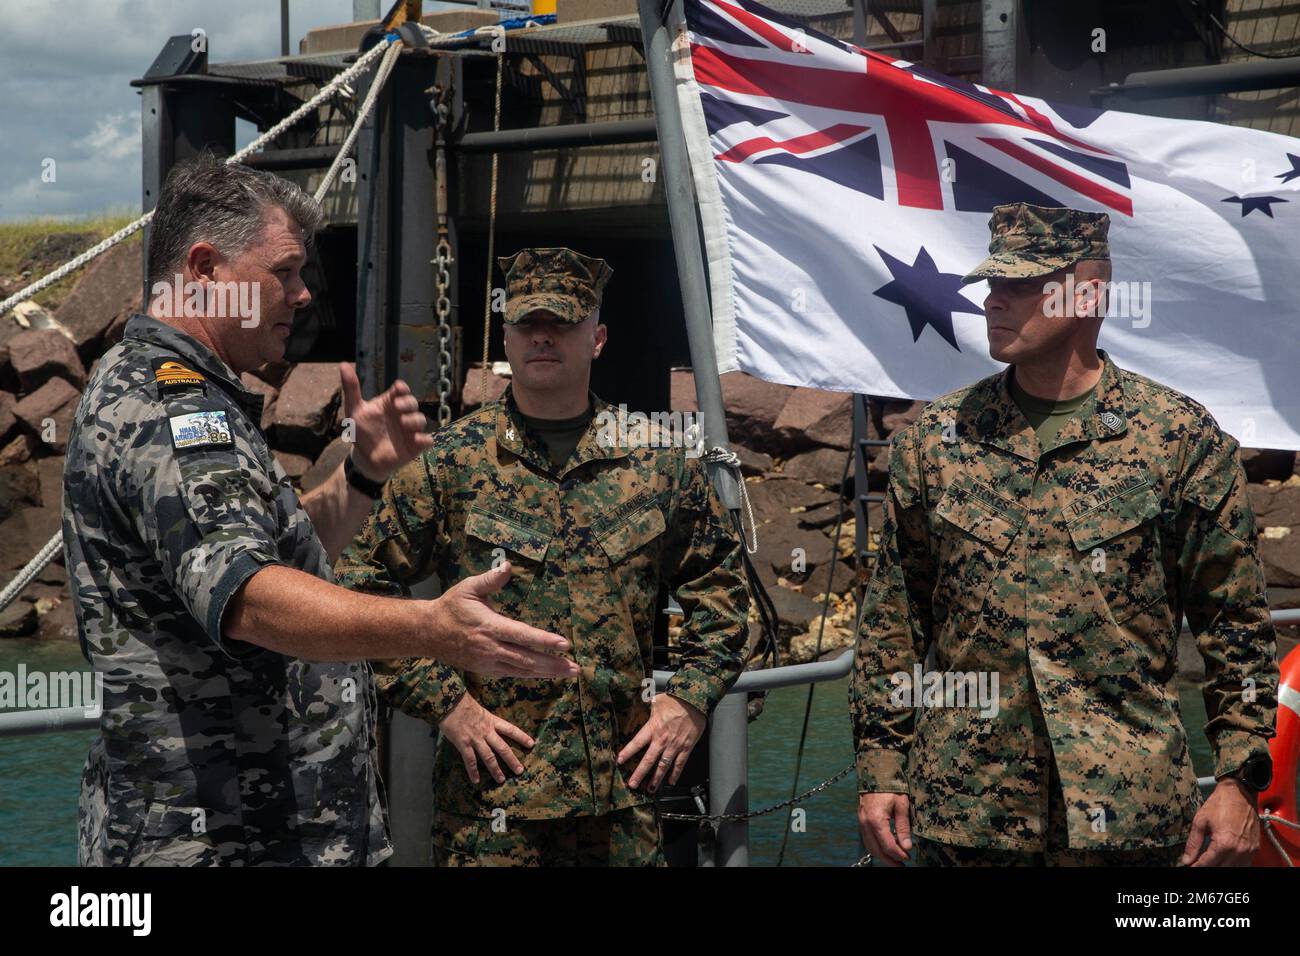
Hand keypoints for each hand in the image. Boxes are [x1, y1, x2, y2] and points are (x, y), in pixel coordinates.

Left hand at [339, 362, 432, 480]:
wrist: (365, 459)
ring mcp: (410, 430)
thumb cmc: (361, 432)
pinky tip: (415, 440)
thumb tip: (343, 364)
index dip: (402, 388)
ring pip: (421, 420)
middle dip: (408, 403)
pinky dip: (424, 439)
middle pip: (413, 402)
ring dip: (414, 420)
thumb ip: (351, 388)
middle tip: (397, 407)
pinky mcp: (415, 445)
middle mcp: (402, 414)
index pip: (401, 390)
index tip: (398, 389)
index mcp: (390, 403)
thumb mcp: (354, 410)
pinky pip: (427, 440)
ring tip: (404, 424)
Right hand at [429, 563, 579, 678]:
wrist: (427, 633)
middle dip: (553, 664)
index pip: (522, 635)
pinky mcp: (486, 669)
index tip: (564, 644)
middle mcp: (491, 648)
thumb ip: (490, 579)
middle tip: (576, 668)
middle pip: (527, 659)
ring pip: (523, 670)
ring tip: (569, 673)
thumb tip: (508, 565)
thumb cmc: (451, 606)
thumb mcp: (468, 588)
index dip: (544, 640)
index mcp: (489, 626)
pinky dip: (531, 675)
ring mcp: (488, 662)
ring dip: (547, 672)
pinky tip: (546, 674)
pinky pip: (513, 673)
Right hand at [440, 695, 533, 784]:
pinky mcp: (463, 744)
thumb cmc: (463, 703)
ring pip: (489, 757)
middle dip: (512, 760)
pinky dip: (473, 771)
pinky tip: (475, 780)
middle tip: (520, 771)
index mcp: (491, 721)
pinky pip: (470, 760)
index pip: (510, 729)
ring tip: (501, 780)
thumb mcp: (479, 709)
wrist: (449, 702)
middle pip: (503, 748)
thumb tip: (487, 727)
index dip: (521, 737)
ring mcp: (475, 739)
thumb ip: (485, 720)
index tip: (531, 744)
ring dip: (495, 769)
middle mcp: (486, 731)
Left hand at [617, 693, 705, 792]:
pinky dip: (675, 774)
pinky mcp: (686, 747)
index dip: (627, 753)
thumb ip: (648, 706)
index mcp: (653, 728)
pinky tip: (671, 782)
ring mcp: (674, 745)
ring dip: (656, 779)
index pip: (637, 743)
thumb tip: (641, 702)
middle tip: (632, 784)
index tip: (619, 761)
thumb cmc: (676, 699)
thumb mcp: (657, 701)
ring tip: (650, 789)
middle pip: (648, 760)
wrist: (695, 701)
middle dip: (639, 773)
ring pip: (663, 766)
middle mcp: (662, 739)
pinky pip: (680, 764)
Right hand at [858, 792, 911, 865]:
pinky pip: (867, 839)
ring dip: (882, 856)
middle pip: (876, 849)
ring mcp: (861, 822)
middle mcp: (865, 823)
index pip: (888, 845)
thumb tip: (907, 846)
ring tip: (894, 862)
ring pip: (870, 846)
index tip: (908, 857)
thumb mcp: (901, 805)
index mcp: (876, 820)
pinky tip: (884, 850)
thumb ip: (904, 827)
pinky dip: (876, 847)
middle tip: (901, 866)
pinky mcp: (861, 820)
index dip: (898, 854)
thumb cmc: (891, 786)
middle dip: (889, 860)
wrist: (876, 772)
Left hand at [1181, 779, 1259, 865]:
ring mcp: (1249, 850)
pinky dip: (1234, 865)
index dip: (1196, 866)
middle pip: (1221, 868)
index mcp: (1224, 844)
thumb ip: (1193, 843)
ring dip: (1221, 867)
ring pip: (1234, 869)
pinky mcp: (1255, 848)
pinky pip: (1245, 864)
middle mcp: (1239, 850)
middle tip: (1198, 864)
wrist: (1240, 793)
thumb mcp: (1200, 821)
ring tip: (1210, 862)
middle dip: (1208, 867)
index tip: (1189, 866)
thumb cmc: (1220, 804)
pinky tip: (1224, 861)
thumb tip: (1187, 859)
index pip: (1208, 863)